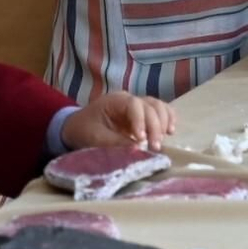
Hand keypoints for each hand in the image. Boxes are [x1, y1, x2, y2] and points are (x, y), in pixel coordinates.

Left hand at [61, 93, 176, 151]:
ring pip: (158, 106)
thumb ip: (115, 142)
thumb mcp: (94, 138)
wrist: (77, 127)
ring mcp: (137, 106)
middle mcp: (129, 100)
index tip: (142, 140)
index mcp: (115, 101)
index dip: (141, 121)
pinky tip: (170, 131)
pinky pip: (161, 111)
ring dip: (164, 122)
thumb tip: (137, 149)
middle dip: (155, 126)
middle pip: (150, 106)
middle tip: (155, 147)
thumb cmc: (84, 130)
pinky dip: (168, 119)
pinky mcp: (143, 115)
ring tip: (162, 140)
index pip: (134, 105)